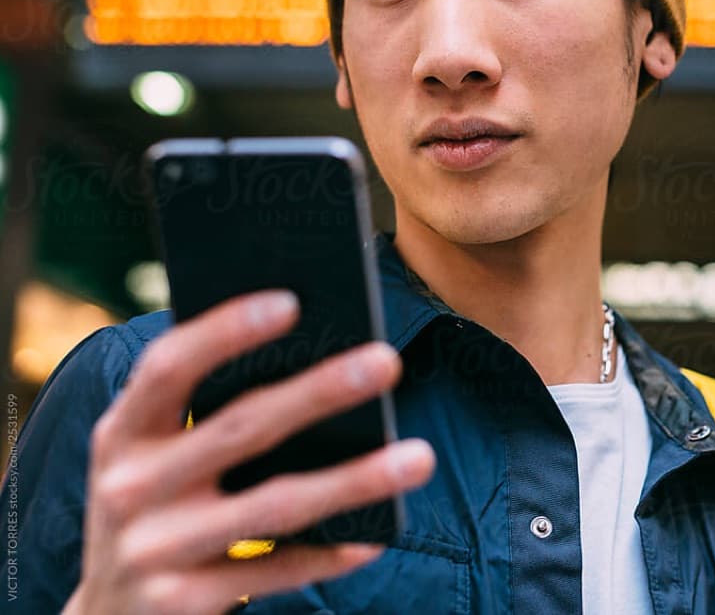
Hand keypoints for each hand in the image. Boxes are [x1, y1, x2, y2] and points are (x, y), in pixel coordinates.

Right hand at [63, 289, 434, 614]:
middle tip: (388, 359)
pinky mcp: (181, 604)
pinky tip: (377, 536)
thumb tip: (316, 348)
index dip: (224, 330)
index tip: (292, 301)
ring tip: (419, 457)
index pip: (168, 367)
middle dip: (319, 391)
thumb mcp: (152, 454)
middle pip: (241, 429)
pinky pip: (275, 573)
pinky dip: (329, 554)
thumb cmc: (155, 505)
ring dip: (354, 480)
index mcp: (123, 432)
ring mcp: (154, 550)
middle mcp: (130, 487)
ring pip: (274, 506)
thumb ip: (205, 407)